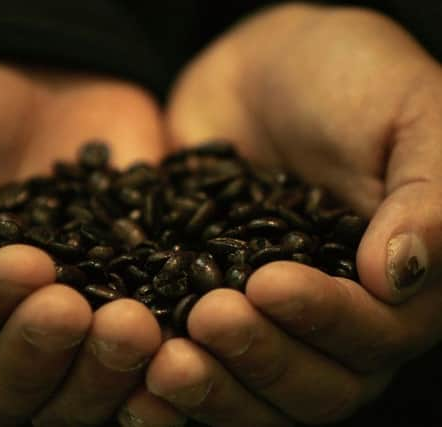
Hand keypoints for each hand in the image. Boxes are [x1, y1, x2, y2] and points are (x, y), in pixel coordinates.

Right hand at [0, 57, 166, 425]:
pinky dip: (157, 368)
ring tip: (135, 327)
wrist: (37, 84)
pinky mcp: (117, 307)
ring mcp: (57, 326)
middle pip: (2, 390)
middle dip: (40, 356)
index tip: (27, 264)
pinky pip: (134, 364)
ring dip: (102, 375)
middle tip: (77, 310)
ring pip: (69, 395)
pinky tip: (180, 344)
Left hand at [120, 4, 441, 425]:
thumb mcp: (409, 113)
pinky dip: (166, 383)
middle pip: (313, 385)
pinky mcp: (207, 308)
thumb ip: (426, 195)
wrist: (262, 68)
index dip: (325, 320)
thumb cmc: (349, 79)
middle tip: (208, 319)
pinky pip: (196, 364)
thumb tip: (402, 276)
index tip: (269, 283)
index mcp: (393, 284)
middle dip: (261, 358)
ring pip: (254, 393)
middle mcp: (334, 319)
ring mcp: (269, 321)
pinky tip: (136, 376)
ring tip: (164, 361)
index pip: (374, 335)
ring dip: (212, 387)